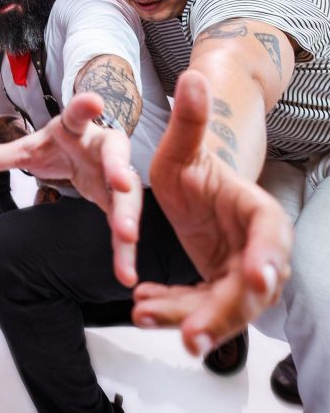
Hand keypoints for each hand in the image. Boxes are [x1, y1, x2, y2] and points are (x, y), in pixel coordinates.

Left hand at [0, 91, 141, 285]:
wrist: (81, 155)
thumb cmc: (57, 146)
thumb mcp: (26, 150)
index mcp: (76, 129)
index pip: (79, 115)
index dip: (85, 107)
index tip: (94, 100)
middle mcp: (102, 147)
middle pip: (115, 154)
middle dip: (118, 169)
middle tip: (120, 184)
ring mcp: (116, 174)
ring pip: (126, 194)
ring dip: (128, 215)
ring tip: (127, 239)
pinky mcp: (120, 200)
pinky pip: (124, 224)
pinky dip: (125, 249)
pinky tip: (125, 273)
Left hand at [134, 70, 292, 354]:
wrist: (193, 188)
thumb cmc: (193, 165)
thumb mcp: (182, 145)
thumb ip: (190, 120)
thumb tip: (192, 77)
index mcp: (256, 210)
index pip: (270, 234)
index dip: (266, 255)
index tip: (254, 277)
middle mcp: (255, 249)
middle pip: (251, 290)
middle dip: (224, 315)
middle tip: (192, 336)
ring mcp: (238, 275)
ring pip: (223, 309)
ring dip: (191, 321)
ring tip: (149, 319)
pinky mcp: (218, 291)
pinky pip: (199, 310)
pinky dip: (173, 312)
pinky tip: (142, 307)